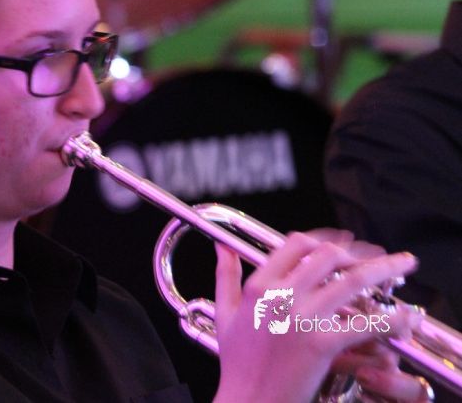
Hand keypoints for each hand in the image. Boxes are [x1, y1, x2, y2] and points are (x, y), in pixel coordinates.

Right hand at [211, 231, 419, 402]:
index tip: (343, 244)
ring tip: (404, 265)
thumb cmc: (237, 365)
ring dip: (384, 268)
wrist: (248, 402)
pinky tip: (404, 317)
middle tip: (378, 258)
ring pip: (352, 280)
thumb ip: (224, 276)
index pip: (296, 244)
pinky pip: (363, 323)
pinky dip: (390, 318)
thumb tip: (221, 247)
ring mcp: (301, 318)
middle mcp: (280, 295)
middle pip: (328, 255)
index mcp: (258, 286)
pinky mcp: (320, 343)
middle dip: (359, 252)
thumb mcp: (224, 314)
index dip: (325, 239)